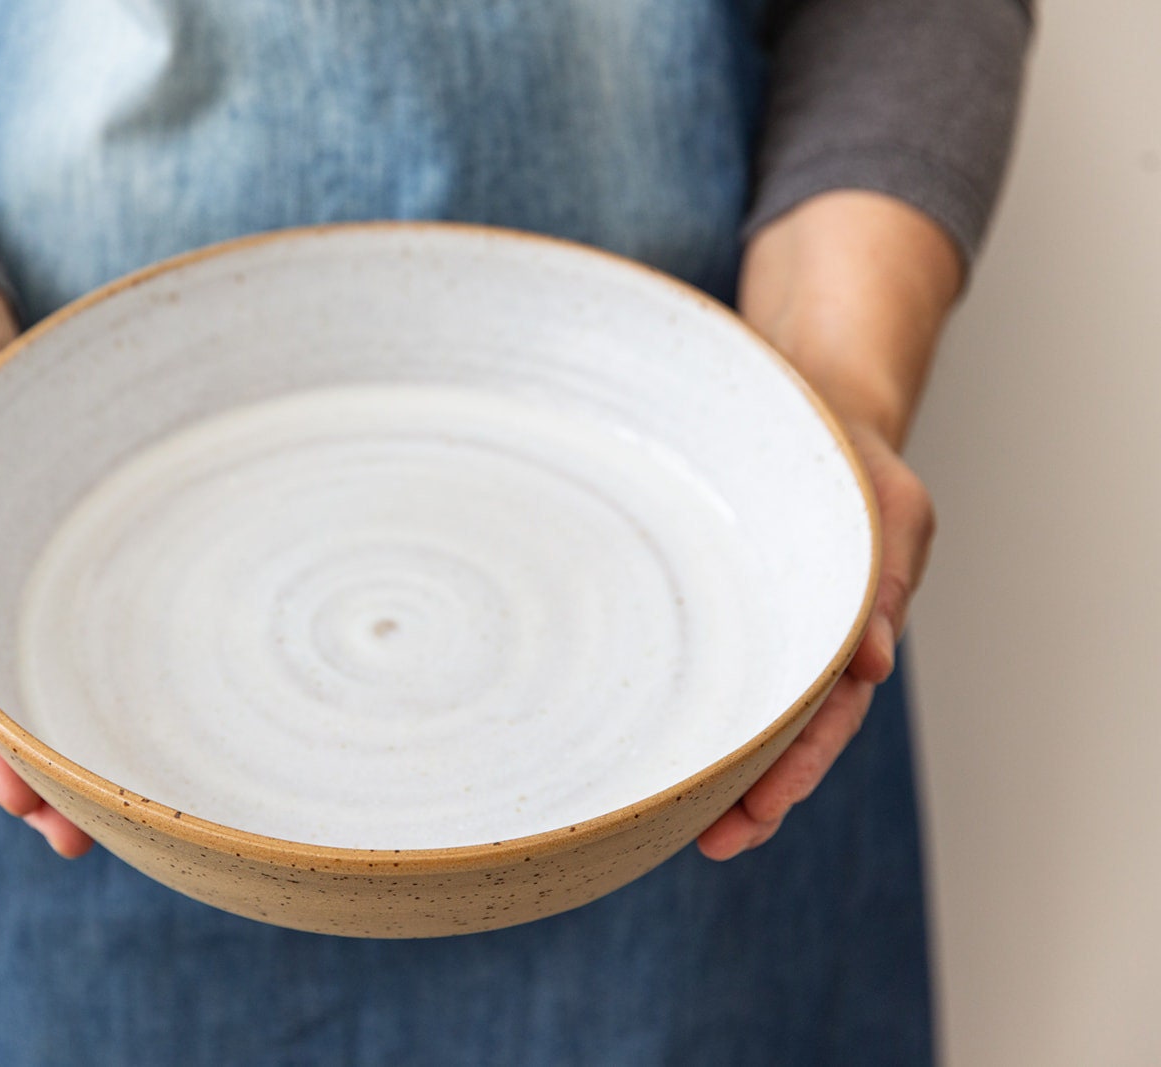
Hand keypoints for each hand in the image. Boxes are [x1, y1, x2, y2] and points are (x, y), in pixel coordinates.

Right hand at [0, 267, 93, 857]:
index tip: (24, 801)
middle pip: (3, 706)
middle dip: (33, 775)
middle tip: (77, 837)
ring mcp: (17, 584)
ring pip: (43, 677)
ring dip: (69, 740)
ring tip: (118, 809)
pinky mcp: (60, 558)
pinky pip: (78, 624)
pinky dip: (98, 672)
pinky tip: (136, 713)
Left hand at [696, 421, 933, 857]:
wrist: (800, 397)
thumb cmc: (845, 453)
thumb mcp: (886, 500)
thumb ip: (884, 573)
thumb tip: (871, 661)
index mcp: (848, 622)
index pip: (827, 712)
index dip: (797, 766)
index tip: (760, 815)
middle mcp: (802, 635)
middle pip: (782, 728)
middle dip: (755, 791)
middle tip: (717, 842)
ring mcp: (759, 622)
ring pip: (741, 704)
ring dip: (717, 762)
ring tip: (674, 818)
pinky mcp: (715, 605)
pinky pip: (702, 661)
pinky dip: (684, 701)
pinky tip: (645, 737)